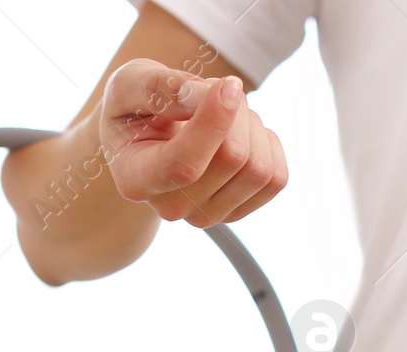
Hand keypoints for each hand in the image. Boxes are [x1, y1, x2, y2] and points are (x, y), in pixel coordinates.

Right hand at [99, 59, 287, 227]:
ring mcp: (205, 215)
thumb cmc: (137, 106)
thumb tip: (197, 97)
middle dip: (235, 108)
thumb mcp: (131, 82)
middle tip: (211, 91)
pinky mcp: (236, 212)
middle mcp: (170, 207)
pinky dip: (266, 145)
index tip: (229, 83)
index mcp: (136, 178)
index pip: (184, 166)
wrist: (146, 135)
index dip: (215, 122)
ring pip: (258, 168)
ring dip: (251, 125)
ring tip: (222, 114)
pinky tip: (239, 134)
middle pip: (233, 158)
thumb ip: (157, 86)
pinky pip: (276, 178)